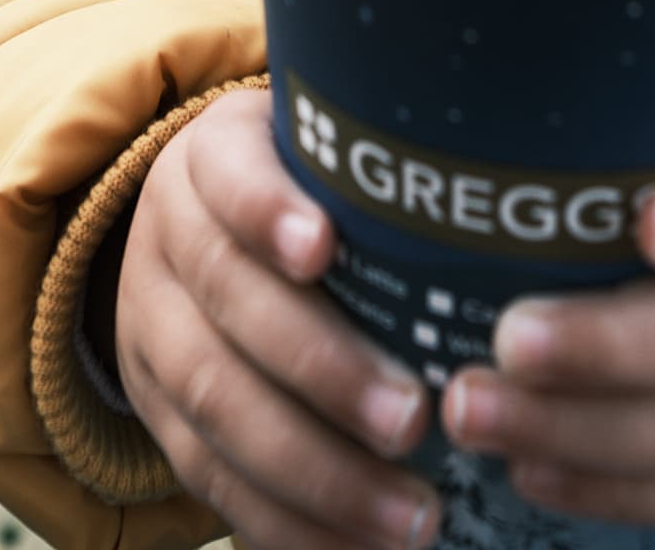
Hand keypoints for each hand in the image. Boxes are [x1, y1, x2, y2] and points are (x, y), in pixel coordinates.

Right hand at [116, 88, 440, 549]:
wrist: (189, 230)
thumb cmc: (302, 183)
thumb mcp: (318, 145)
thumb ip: (382, 160)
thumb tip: (501, 194)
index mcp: (210, 161)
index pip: (230, 176)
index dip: (268, 212)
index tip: (325, 246)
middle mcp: (169, 243)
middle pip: (231, 304)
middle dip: (322, 369)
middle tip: (413, 418)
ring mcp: (153, 333)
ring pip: (216, 406)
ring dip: (316, 472)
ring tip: (411, 514)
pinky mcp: (158, 417)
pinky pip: (211, 479)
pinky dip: (287, 523)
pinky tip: (360, 549)